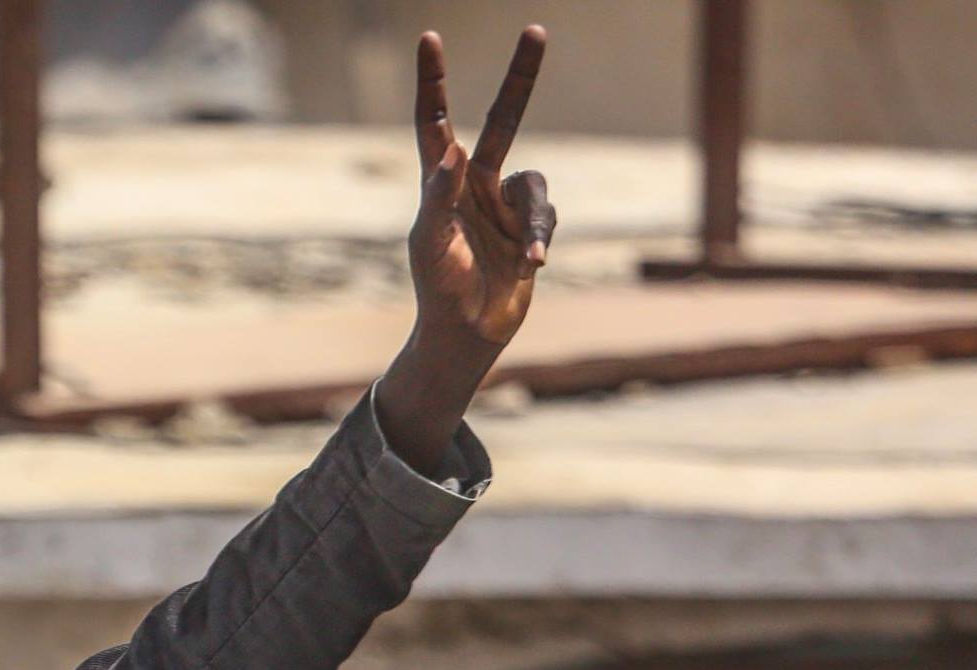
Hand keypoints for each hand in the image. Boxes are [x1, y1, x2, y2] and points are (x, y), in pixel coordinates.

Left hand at [408, 26, 555, 349]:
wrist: (466, 331)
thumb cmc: (436, 287)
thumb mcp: (430, 241)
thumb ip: (440, 194)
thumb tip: (455, 148)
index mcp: (440, 182)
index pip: (436, 122)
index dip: (434, 82)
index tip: (430, 39)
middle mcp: (474, 184)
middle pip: (504, 119)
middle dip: (521, 78)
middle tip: (535, 30)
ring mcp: (504, 205)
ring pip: (536, 183)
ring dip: (534, 220)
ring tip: (528, 256)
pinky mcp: (529, 228)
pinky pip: (546, 218)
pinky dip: (541, 238)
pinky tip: (533, 265)